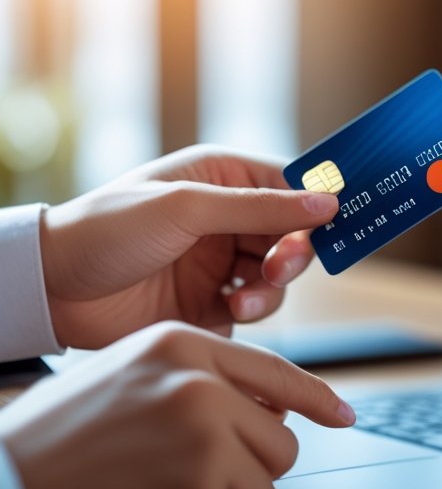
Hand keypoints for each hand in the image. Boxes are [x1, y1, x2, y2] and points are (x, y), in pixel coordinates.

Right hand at [0, 322, 355, 488]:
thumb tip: (270, 407)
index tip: (343, 415)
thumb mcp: (123, 375)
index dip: (316, 400)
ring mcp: (203, 453)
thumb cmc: (52, 443)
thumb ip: (196, 378)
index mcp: (181, 349)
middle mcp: (201, 393)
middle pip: (280, 447)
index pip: (277, 375)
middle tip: (187, 482)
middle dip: (246, 473)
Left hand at [39, 144, 338, 348]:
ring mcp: (220, 260)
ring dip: (273, 287)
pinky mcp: (212, 302)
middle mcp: (227, 217)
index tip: (342, 223)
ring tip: (244, 300)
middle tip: (279, 267)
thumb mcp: (187, 208)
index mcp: (222, 178)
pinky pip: (257, 305)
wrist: (51, 290)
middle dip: (295, 252)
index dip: (318, 205)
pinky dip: (254, 309)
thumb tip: (326, 202)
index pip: (292, 185)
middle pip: (294, 233)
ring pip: (280, 274)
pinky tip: (231, 310)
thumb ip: (260, 207)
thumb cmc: (107, 230)